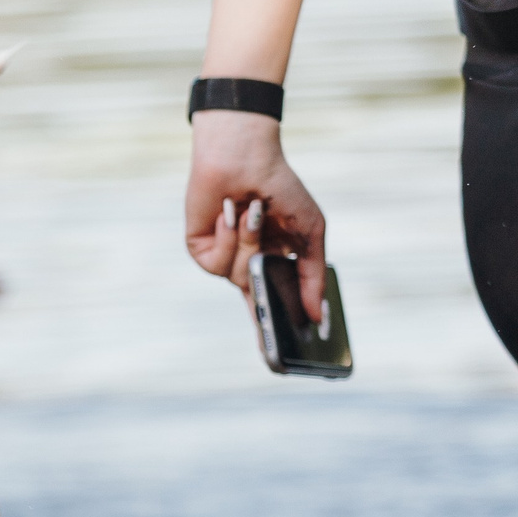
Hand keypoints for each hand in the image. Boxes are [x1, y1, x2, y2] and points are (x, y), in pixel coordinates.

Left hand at [185, 110, 326, 321]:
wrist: (244, 158)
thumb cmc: (280, 189)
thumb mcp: (309, 232)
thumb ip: (313, 275)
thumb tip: (318, 316)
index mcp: (272, 262)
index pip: (274, 303)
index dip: (277, 329)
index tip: (284, 359)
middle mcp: (246, 265)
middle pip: (255, 303)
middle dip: (267, 307)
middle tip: (280, 314)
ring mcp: (222, 259)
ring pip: (240, 276)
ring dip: (251, 242)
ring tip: (254, 211)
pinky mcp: (200, 251)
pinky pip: (216, 265)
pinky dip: (229, 238)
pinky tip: (230, 213)